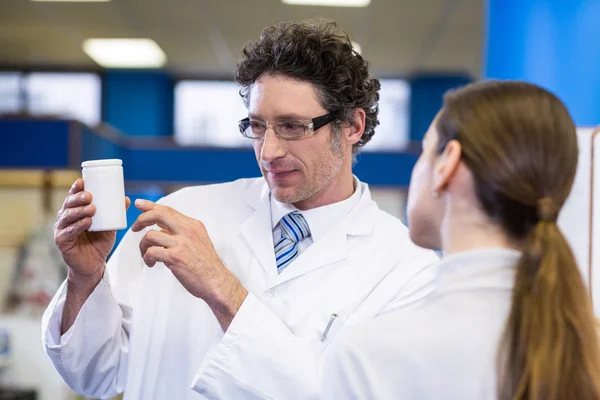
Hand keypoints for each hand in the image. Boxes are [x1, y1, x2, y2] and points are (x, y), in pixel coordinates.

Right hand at [55, 179, 129, 283]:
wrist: (94, 265)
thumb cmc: (99, 242)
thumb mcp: (110, 226)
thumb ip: (116, 213)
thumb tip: (127, 199)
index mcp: (75, 211)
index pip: (73, 197)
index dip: (76, 188)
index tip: (82, 181)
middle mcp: (65, 218)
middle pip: (68, 204)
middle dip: (78, 198)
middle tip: (90, 196)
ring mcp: (61, 230)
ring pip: (68, 217)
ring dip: (79, 211)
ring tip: (92, 209)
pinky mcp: (62, 242)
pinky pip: (68, 232)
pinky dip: (78, 226)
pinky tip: (86, 222)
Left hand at [132, 199, 246, 329]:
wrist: (216, 282)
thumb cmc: (206, 265)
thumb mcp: (198, 241)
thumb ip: (182, 233)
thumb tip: (162, 231)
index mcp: (193, 225)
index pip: (168, 210)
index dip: (151, 206)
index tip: (140, 204)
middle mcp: (187, 231)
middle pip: (158, 214)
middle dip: (142, 219)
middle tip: (135, 228)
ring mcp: (181, 243)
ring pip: (150, 235)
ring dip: (143, 245)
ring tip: (146, 254)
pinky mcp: (175, 257)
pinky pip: (151, 252)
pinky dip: (147, 258)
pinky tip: (151, 263)